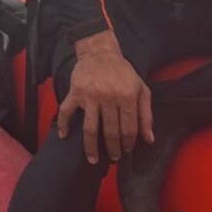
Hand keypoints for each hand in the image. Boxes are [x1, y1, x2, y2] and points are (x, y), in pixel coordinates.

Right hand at [57, 32, 153, 163]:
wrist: (100, 52)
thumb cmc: (123, 71)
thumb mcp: (141, 88)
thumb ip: (146, 114)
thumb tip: (149, 139)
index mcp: (127, 96)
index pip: (129, 128)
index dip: (129, 143)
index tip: (127, 150)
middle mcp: (109, 97)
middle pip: (111, 131)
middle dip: (113, 149)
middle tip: (114, 158)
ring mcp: (90, 96)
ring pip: (90, 128)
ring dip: (91, 147)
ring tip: (93, 159)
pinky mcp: (75, 92)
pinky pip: (66, 111)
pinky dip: (63, 124)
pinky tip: (64, 136)